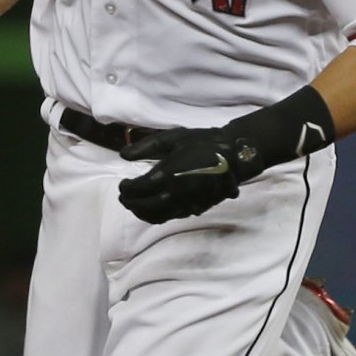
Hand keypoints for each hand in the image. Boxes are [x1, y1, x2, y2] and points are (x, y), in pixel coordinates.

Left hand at [115, 124, 246, 223]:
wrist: (232, 156)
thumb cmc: (201, 143)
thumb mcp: (172, 138)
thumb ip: (146, 147)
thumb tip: (123, 155)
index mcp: (168, 174)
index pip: (138, 190)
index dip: (126, 189)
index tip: (123, 184)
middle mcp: (175, 193)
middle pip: (144, 207)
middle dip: (130, 203)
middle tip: (123, 196)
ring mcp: (186, 204)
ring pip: (157, 217)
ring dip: (141, 213)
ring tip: (134, 204)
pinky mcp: (194, 209)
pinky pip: (170, 217)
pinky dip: (156, 216)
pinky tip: (152, 209)